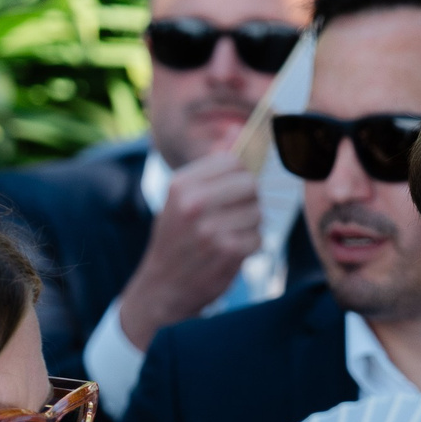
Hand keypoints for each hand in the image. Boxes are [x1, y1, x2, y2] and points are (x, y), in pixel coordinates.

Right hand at [117, 152, 263, 347]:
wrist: (162, 288)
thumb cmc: (176, 239)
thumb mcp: (181, 199)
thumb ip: (210, 168)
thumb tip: (237, 132)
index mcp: (181, 185)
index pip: (233, 162)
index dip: (241, 175)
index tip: (235, 190)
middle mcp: (194, 204)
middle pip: (250, 185)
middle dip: (249, 201)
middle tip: (234, 216)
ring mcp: (211, 229)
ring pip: (257, 213)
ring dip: (250, 226)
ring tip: (228, 236)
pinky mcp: (228, 252)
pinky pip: (258, 239)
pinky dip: (251, 247)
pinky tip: (231, 253)